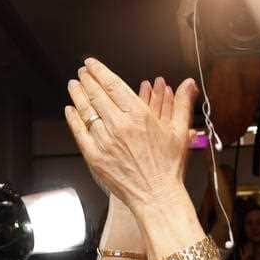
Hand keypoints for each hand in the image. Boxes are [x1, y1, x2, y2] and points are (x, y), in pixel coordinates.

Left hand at [64, 58, 197, 212]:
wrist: (156, 195)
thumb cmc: (169, 166)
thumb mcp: (179, 131)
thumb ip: (182, 104)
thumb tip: (189, 83)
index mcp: (138, 115)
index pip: (113, 85)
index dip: (99, 71)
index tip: (91, 64)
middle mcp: (119, 125)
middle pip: (96, 95)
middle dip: (87, 80)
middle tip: (82, 73)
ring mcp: (104, 141)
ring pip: (86, 111)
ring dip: (77, 95)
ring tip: (74, 85)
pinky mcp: (94, 156)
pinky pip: (79, 132)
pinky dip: (73, 119)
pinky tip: (70, 110)